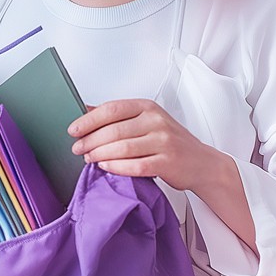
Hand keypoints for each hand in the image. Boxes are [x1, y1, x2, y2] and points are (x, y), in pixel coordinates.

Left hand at [69, 99, 219, 192]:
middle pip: (114, 130)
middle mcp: (156, 121)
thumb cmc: (171, 142)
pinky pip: (136, 166)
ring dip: (100, 154)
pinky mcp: (167, 162)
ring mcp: (163, 142)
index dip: (89, 120)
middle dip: (90, 140)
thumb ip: (120, 116)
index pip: (112, 109)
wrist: (202, 163)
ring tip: (88, 159)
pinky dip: (117, 168)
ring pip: (123, 148)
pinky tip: (106, 168)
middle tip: (77, 149)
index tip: (73, 129)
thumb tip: (87, 110)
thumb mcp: (147, 121)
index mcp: (148, 107)